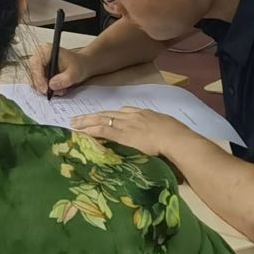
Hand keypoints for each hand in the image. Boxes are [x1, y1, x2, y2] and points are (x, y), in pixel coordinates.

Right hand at [28, 41, 92, 95]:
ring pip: (35, 80)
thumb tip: (51, 85)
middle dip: (42, 85)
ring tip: (61, 90)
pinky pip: (39, 84)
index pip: (35, 64)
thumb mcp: (75, 72)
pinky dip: (48, 89)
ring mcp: (39, 66)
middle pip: (33, 73)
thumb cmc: (78, 65)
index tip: (46, 89)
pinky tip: (59, 89)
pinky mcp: (40, 73)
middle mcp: (39, 57)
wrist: (81, 66)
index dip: (39, 77)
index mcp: (46, 51)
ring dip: (46, 89)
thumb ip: (64, 79)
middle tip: (53, 93)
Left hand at [70, 107, 193, 159]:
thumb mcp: (170, 131)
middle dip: (93, 116)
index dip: (111, 115)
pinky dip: (90, 130)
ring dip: (86, 122)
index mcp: (146, 114)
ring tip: (74, 124)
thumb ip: (162, 135)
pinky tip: (81, 132)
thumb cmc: (179, 139)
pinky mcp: (122, 134)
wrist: (178, 140)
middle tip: (79, 118)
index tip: (104, 117)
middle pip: (108, 113)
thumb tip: (162, 142)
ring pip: (101, 119)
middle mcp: (133, 116)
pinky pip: (102, 129)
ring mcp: (127, 124)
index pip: (123, 112)